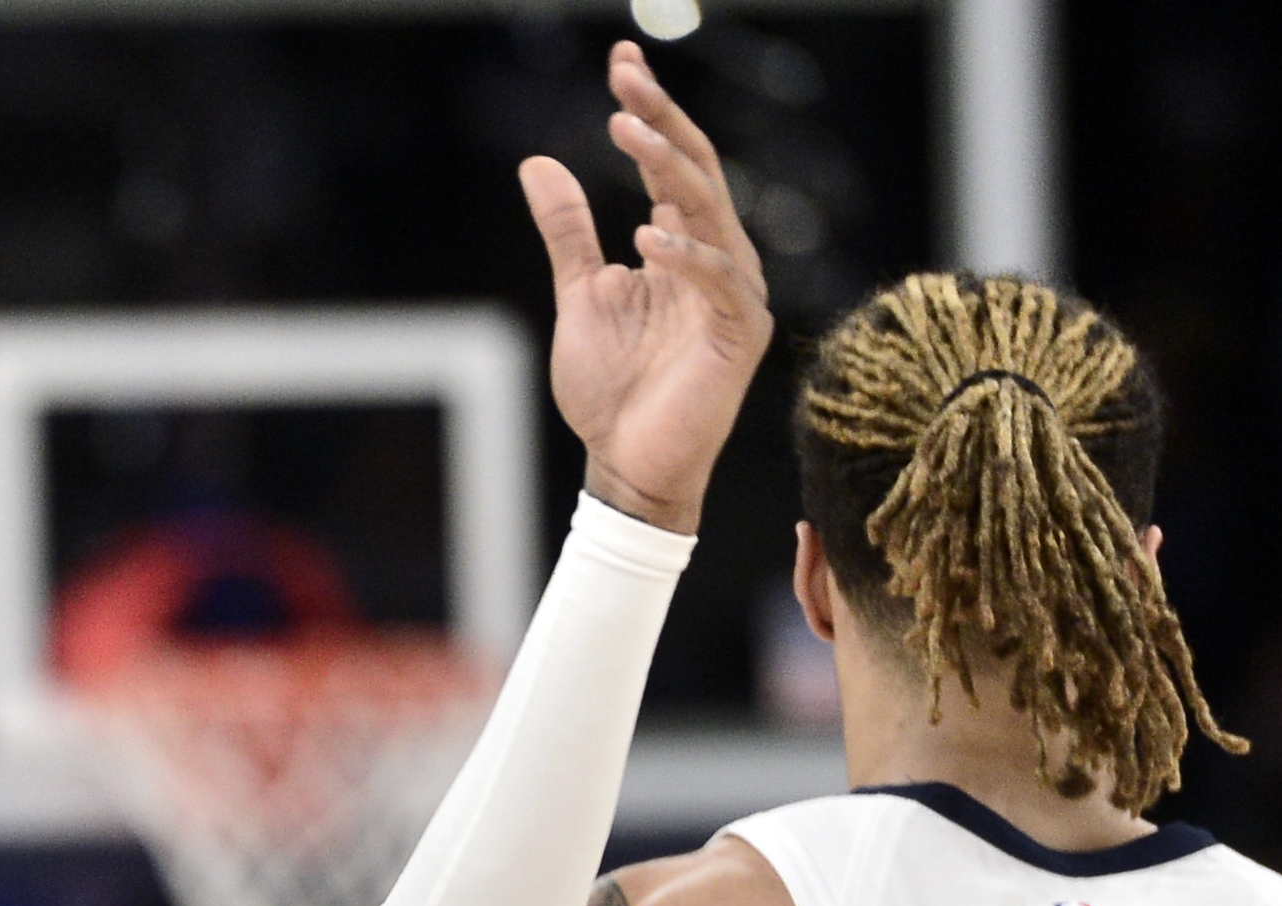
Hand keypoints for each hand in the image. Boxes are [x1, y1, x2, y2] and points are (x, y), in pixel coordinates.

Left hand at [521, 42, 774, 535]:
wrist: (627, 466)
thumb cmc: (610, 388)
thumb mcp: (578, 293)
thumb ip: (568, 230)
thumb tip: (539, 162)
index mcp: (683, 244)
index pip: (671, 163)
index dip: (650, 112)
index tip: (621, 64)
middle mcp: (717, 258)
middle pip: (695, 172)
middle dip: (662, 122)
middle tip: (625, 81)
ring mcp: (735, 294)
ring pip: (712, 213)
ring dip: (669, 170)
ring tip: (627, 132)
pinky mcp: (742, 335)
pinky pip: (721, 282)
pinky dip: (688, 255)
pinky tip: (650, 236)